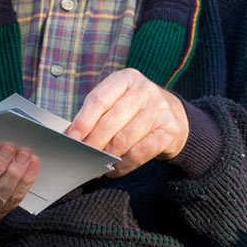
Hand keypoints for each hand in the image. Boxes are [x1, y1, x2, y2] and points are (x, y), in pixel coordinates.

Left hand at [65, 68, 189, 176]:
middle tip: (82, 156)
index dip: (83, 121)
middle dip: (92, 143)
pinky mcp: (169, 131)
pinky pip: (138, 154)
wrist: (174, 117)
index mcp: (127, 78)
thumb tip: (74, 136)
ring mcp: (159, 110)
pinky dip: (122, 165)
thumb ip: (97, 113)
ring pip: (122, 140)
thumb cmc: (136, 110)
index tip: (72, 138)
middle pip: (109, 123)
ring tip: (97, 164)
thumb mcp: (118, 100)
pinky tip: (114, 168)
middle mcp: (144, 90)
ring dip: (106, 157)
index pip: (99, 100)